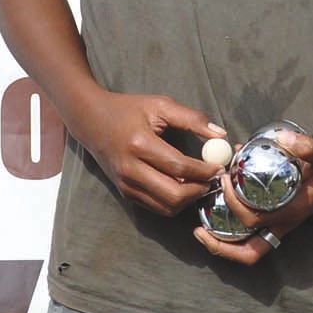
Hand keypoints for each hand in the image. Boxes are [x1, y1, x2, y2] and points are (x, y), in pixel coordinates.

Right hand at [66, 91, 223, 216]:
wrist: (91, 121)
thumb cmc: (128, 109)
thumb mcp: (160, 105)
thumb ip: (192, 118)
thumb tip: (221, 136)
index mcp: (139, 144)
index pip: (179, 166)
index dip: (204, 170)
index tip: (220, 167)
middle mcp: (130, 169)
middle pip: (174, 194)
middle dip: (199, 190)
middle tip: (213, 179)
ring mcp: (126, 184)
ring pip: (167, 206)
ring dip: (189, 199)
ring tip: (201, 183)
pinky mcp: (125, 193)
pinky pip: (157, 207)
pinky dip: (175, 202)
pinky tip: (185, 187)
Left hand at [193, 130, 312, 265]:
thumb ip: (307, 147)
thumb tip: (284, 138)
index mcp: (292, 211)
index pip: (254, 220)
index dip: (233, 204)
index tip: (223, 179)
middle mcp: (286, 222)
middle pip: (250, 251)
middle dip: (221, 244)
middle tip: (197, 228)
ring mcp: (283, 222)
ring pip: (251, 248)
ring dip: (226, 243)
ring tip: (203, 229)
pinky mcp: (281, 214)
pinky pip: (255, 232)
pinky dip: (237, 226)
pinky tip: (225, 205)